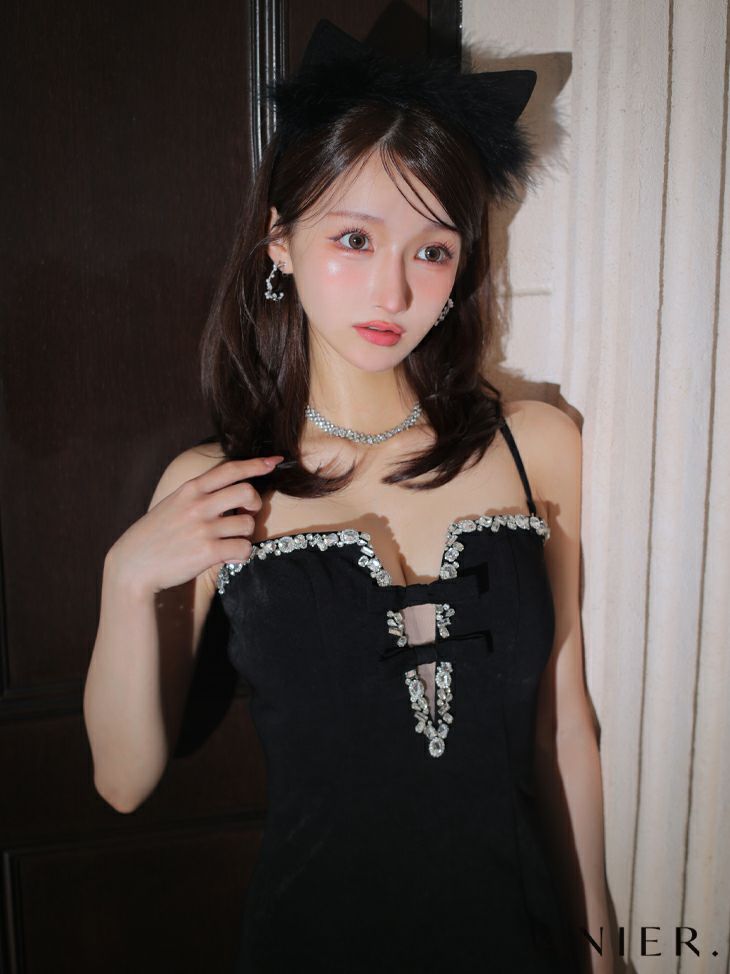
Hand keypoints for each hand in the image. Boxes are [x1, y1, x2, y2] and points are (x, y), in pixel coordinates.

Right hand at [106, 456, 283, 595]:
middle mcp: (198, 505)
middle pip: (247, 492)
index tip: (275, 461)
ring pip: (247, 524)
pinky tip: (229, 556)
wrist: (133, 564)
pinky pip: (243, 548)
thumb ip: (200, 495)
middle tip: (247, 512)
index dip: (256, 464)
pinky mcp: (207, 552)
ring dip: (244, 534)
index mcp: (190, 490)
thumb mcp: (173, 504)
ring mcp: (203, 528)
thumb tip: (232, 490)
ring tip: (228, 541)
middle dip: (255, 503)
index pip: (230, 469)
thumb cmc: (155, 535)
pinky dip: (242, 554)